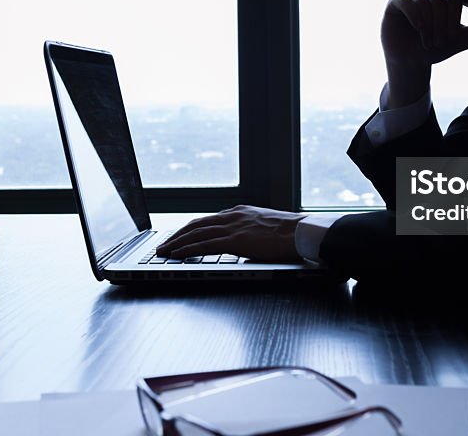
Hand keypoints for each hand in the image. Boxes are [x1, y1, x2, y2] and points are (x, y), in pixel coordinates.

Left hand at [156, 205, 305, 262]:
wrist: (303, 232)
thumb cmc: (291, 234)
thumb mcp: (266, 228)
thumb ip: (251, 232)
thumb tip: (246, 243)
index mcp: (241, 213)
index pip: (208, 220)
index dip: (190, 229)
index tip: (179, 236)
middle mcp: (234, 216)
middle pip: (197, 224)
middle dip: (177, 235)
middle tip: (164, 245)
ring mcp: (234, 227)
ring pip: (196, 233)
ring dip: (177, 243)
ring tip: (164, 252)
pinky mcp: (236, 240)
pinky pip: (205, 244)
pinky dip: (188, 249)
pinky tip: (178, 254)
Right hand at [381, 0, 467, 106]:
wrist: (411, 62)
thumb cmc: (436, 50)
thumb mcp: (462, 40)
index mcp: (444, 0)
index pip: (453, 0)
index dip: (454, 19)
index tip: (452, 38)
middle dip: (440, 23)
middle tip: (439, 42)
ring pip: (423, 0)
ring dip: (428, 23)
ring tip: (427, 41)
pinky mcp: (395, 3)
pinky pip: (406, 0)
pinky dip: (414, 13)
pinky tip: (418, 27)